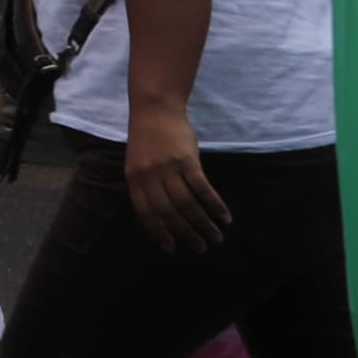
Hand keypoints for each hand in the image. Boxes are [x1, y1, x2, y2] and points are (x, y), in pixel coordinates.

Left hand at [126, 109, 230, 253]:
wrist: (155, 108)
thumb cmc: (148, 138)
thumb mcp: (138, 163)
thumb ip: (148, 185)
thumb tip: (164, 214)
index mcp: (134, 179)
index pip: (146, 213)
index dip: (159, 233)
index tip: (172, 248)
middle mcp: (149, 176)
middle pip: (168, 213)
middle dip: (185, 234)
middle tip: (201, 248)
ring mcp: (167, 168)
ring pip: (187, 205)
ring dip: (203, 224)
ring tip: (216, 237)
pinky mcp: (186, 161)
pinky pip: (202, 189)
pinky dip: (214, 205)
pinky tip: (224, 216)